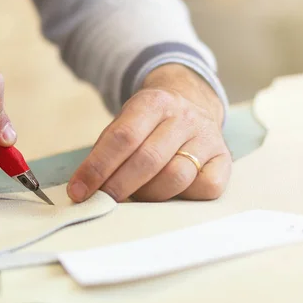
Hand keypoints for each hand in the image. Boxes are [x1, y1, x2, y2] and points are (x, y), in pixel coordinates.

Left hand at [67, 63, 230, 202]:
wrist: (191, 103)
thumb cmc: (150, 123)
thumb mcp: (126, 121)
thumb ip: (107, 150)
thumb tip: (84, 188)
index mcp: (153, 102)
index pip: (122, 138)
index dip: (97, 168)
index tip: (79, 191)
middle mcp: (184, 117)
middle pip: (148, 160)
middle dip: (118, 186)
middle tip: (102, 201)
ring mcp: (207, 137)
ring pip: (176, 177)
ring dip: (148, 194)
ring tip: (136, 194)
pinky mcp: (224, 158)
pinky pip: (206, 188)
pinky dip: (184, 197)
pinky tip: (170, 193)